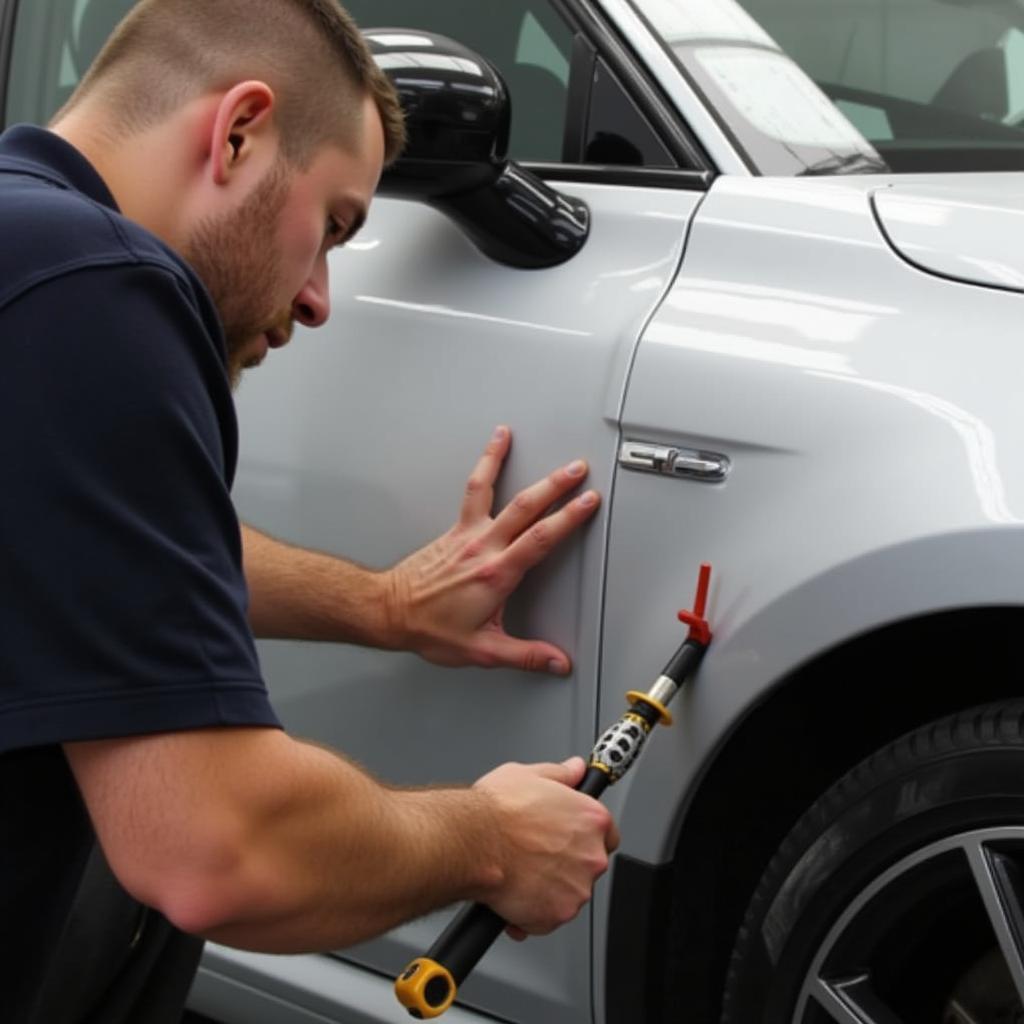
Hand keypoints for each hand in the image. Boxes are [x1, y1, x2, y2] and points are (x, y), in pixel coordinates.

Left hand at [384, 426, 599, 673]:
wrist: (389, 613)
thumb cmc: (430, 628)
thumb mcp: (481, 651)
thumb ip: (524, 655)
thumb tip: (557, 662)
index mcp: (496, 574)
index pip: (540, 539)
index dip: (568, 518)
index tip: (588, 502)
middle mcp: (482, 548)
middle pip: (525, 507)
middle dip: (554, 485)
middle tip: (577, 469)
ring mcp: (466, 535)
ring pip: (492, 490)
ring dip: (504, 461)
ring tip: (513, 436)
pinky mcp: (454, 530)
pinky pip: (472, 491)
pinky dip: (483, 468)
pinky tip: (490, 451)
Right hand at [473, 757, 619, 936]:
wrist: (471, 842)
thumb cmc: (496, 810)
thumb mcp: (529, 774)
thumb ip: (561, 774)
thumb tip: (575, 769)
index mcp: (591, 819)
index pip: (608, 834)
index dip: (586, 836)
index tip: (571, 838)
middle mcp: (591, 855)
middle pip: (588, 865)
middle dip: (565, 863)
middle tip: (536, 853)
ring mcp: (576, 888)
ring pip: (568, 892)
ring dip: (549, 888)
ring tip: (521, 872)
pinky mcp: (556, 915)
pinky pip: (548, 918)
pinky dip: (533, 912)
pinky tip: (514, 893)